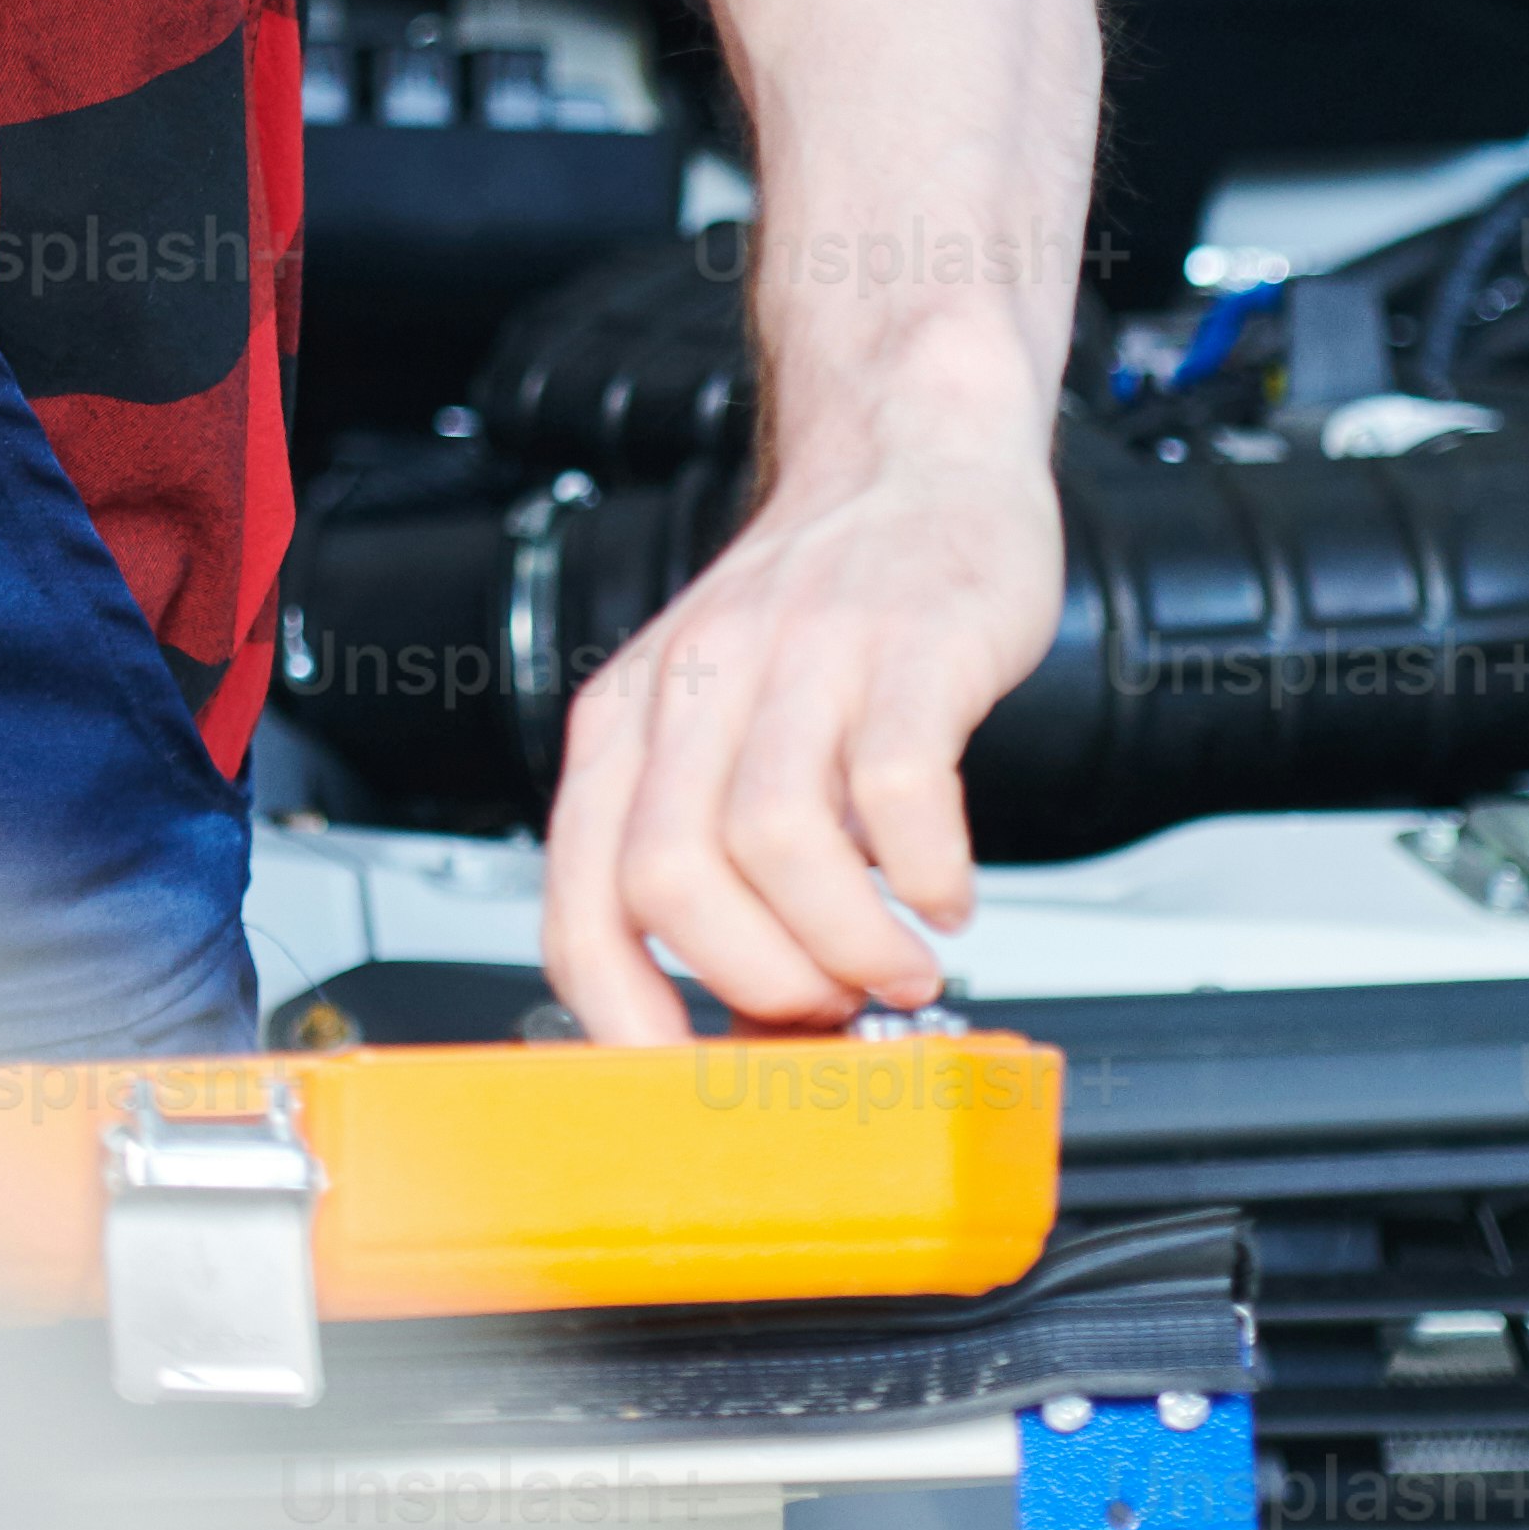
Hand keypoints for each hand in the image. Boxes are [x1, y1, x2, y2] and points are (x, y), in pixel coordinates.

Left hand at [537, 413, 1060, 1045]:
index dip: (621, 1010)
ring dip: (848, 946)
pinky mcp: (911, 644)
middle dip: (755, 982)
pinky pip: (901, 783)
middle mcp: (699, 684)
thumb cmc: (820, 614)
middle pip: (671, 878)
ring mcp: (804, 657)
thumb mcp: (718, 720)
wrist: (909, 454)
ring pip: (777, 841)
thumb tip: (738, 1020)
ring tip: (900, 968)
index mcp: (631, 720)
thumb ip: (709, 850)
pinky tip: (950, 892)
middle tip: (829, 1011)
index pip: (578, 896)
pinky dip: (929, 870)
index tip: (683, 1076)